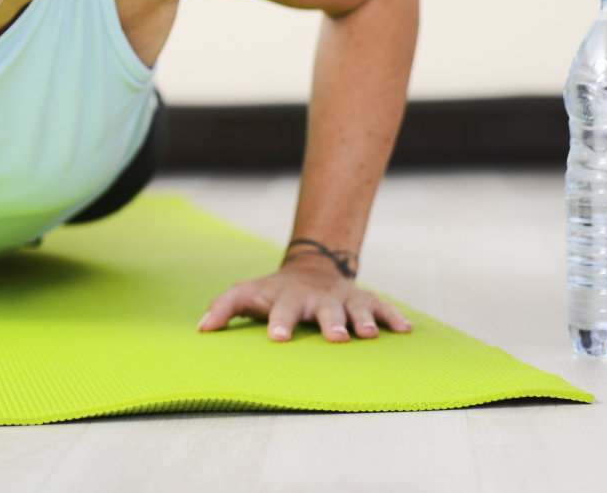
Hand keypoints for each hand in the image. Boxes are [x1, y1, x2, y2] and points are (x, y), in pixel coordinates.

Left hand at [197, 252, 411, 342]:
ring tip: (369, 335)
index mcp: (288, 298)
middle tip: (337, 338)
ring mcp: (343, 298)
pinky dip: (393, 317)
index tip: (277, 339)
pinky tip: (405, 330)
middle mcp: (318, 298)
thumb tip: (201, 329)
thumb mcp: (246, 294)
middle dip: (330, 323)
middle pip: (324, 310)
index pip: (281, 310)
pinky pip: (382, 307)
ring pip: (355, 308)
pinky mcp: (364, 300)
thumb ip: (223, 307)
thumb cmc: (273, 292)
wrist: (310, 268)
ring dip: (363, 321)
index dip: (279, 323)